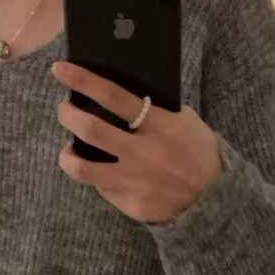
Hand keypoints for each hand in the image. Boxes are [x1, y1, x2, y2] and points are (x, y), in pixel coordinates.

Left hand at [51, 61, 222, 224]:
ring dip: (67, 156)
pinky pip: (103, 189)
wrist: (213, 200)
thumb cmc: (198, 153)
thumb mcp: (185, 122)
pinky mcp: (130, 204)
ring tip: (68, 150)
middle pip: (90, 128)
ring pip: (82, 169)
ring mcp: (134, 181)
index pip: (113, 96)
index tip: (60, 70)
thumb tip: (117, 99)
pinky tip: (101, 173)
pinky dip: (98, 178)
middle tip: (64, 109)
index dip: (83, 80)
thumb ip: (154, 112)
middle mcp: (141, 153)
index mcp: (158, 126)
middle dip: (68, 114)